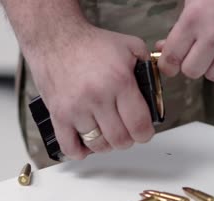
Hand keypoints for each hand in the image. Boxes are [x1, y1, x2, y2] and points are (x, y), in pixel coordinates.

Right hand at [25, 25, 153, 159]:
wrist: (55, 36)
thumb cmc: (91, 43)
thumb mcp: (130, 46)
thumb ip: (149, 66)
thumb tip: (157, 87)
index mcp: (119, 81)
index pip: (139, 124)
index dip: (145, 134)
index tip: (143, 132)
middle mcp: (98, 97)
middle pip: (120, 139)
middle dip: (127, 140)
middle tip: (126, 132)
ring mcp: (76, 107)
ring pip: (97, 145)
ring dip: (106, 145)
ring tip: (107, 134)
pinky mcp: (58, 114)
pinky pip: (69, 146)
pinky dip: (79, 151)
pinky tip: (85, 144)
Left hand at [157, 0, 213, 80]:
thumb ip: (179, 26)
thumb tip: (164, 47)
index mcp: (194, 20)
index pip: (172, 57)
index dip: (167, 65)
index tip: (169, 65)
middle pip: (191, 72)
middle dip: (190, 64)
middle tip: (194, 52)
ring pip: (213, 74)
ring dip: (211, 65)